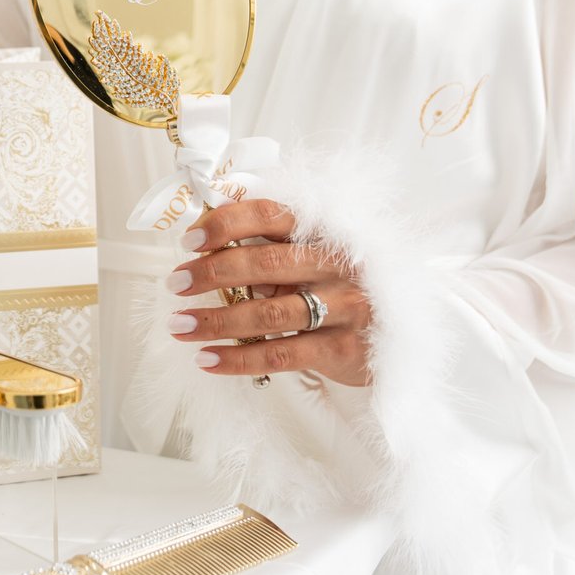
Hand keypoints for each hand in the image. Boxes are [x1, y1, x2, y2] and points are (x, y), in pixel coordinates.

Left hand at [165, 199, 372, 385]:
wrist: (400, 337)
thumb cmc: (340, 290)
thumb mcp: (314, 260)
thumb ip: (271, 252)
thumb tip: (204, 252)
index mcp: (325, 232)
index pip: (272, 215)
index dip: (227, 223)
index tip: (189, 239)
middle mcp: (336, 265)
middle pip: (266, 262)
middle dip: (212, 272)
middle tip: (175, 283)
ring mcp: (344, 306)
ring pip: (269, 312)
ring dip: (216, 319)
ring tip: (179, 325)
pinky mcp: (343, 348)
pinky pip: (282, 354)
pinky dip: (239, 358)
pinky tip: (207, 360)